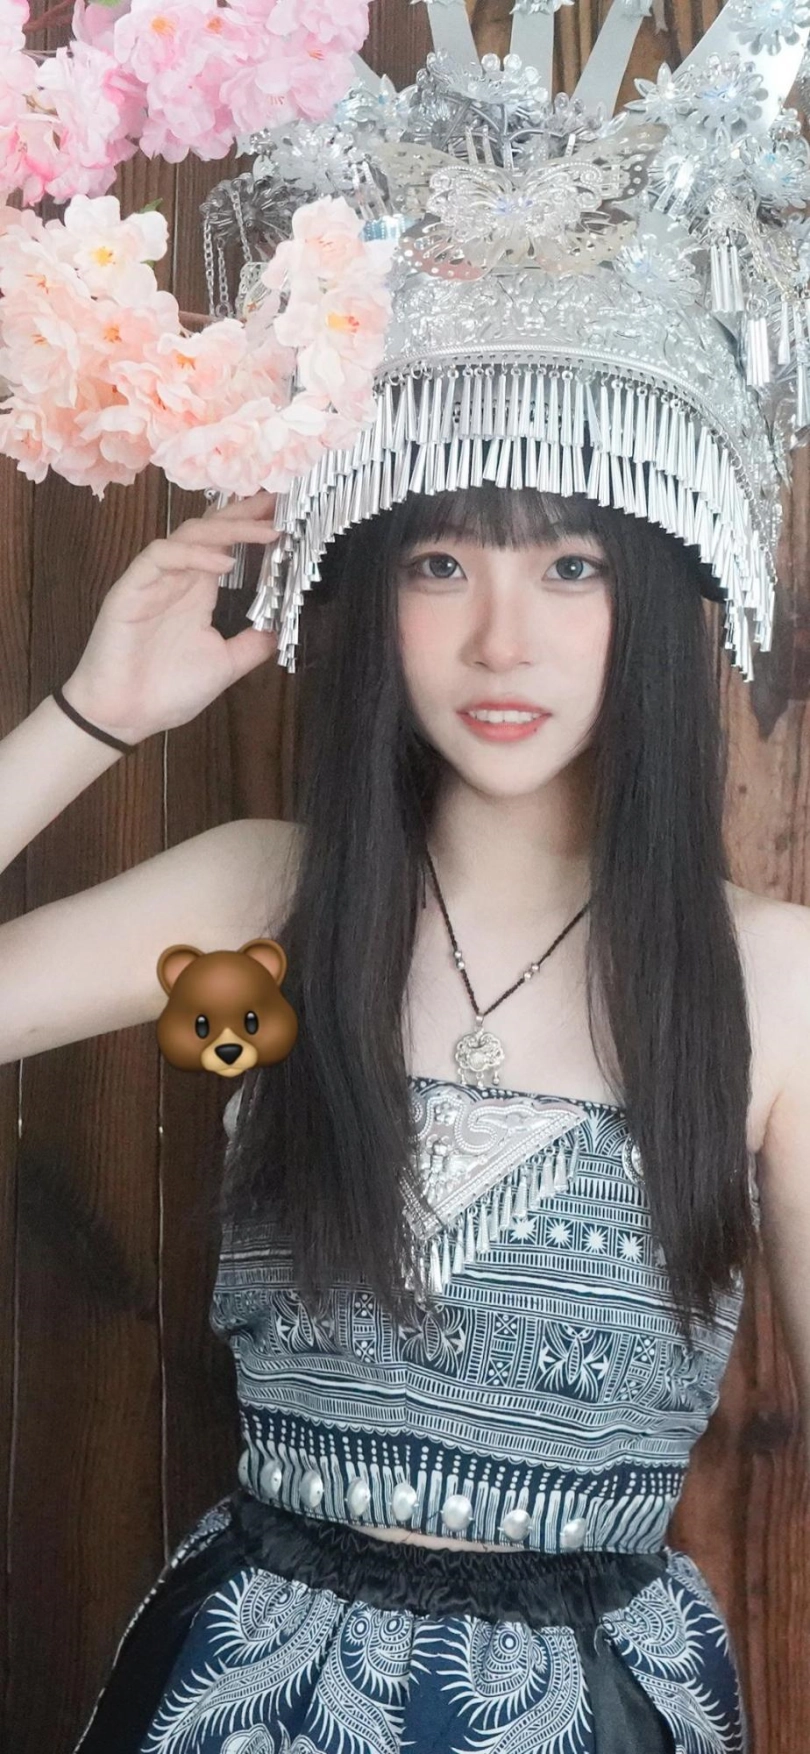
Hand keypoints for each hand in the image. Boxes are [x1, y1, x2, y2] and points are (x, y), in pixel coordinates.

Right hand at [61, 490, 280, 743]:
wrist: (125, 716)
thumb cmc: (166, 691)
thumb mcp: (224, 666)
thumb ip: (251, 646)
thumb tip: (280, 631)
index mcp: (197, 592)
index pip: (225, 545)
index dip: (251, 527)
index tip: (284, 516)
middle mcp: (177, 579)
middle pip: (209, 530)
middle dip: (243, 513)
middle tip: (277, 501)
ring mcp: (153, 581)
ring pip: (188, 536)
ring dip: (227, 530)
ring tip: (264, 531)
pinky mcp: (131, 588)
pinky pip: (160, 556)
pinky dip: (193, 555)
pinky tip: (224, 562)